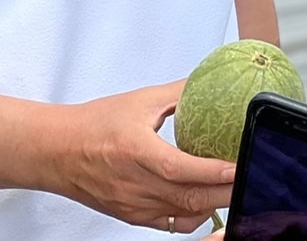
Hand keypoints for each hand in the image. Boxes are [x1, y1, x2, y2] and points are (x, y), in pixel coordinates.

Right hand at [48, 80, 235, 230]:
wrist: (56, 151)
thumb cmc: (93, 125)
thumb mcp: (138, 101)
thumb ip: (177, 94)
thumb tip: (209, 83)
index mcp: (135, 151)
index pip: (179, 169)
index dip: (212, 171)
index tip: (237, 166)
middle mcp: (134, 184)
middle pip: (188, 198)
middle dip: (225, 191)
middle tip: (250, 178)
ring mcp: (133, 205)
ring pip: (183, 215)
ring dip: (213, 204)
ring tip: (236, 189)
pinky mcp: (132, 217)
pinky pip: (170, 224)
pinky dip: (193, 216)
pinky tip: (206, 201)